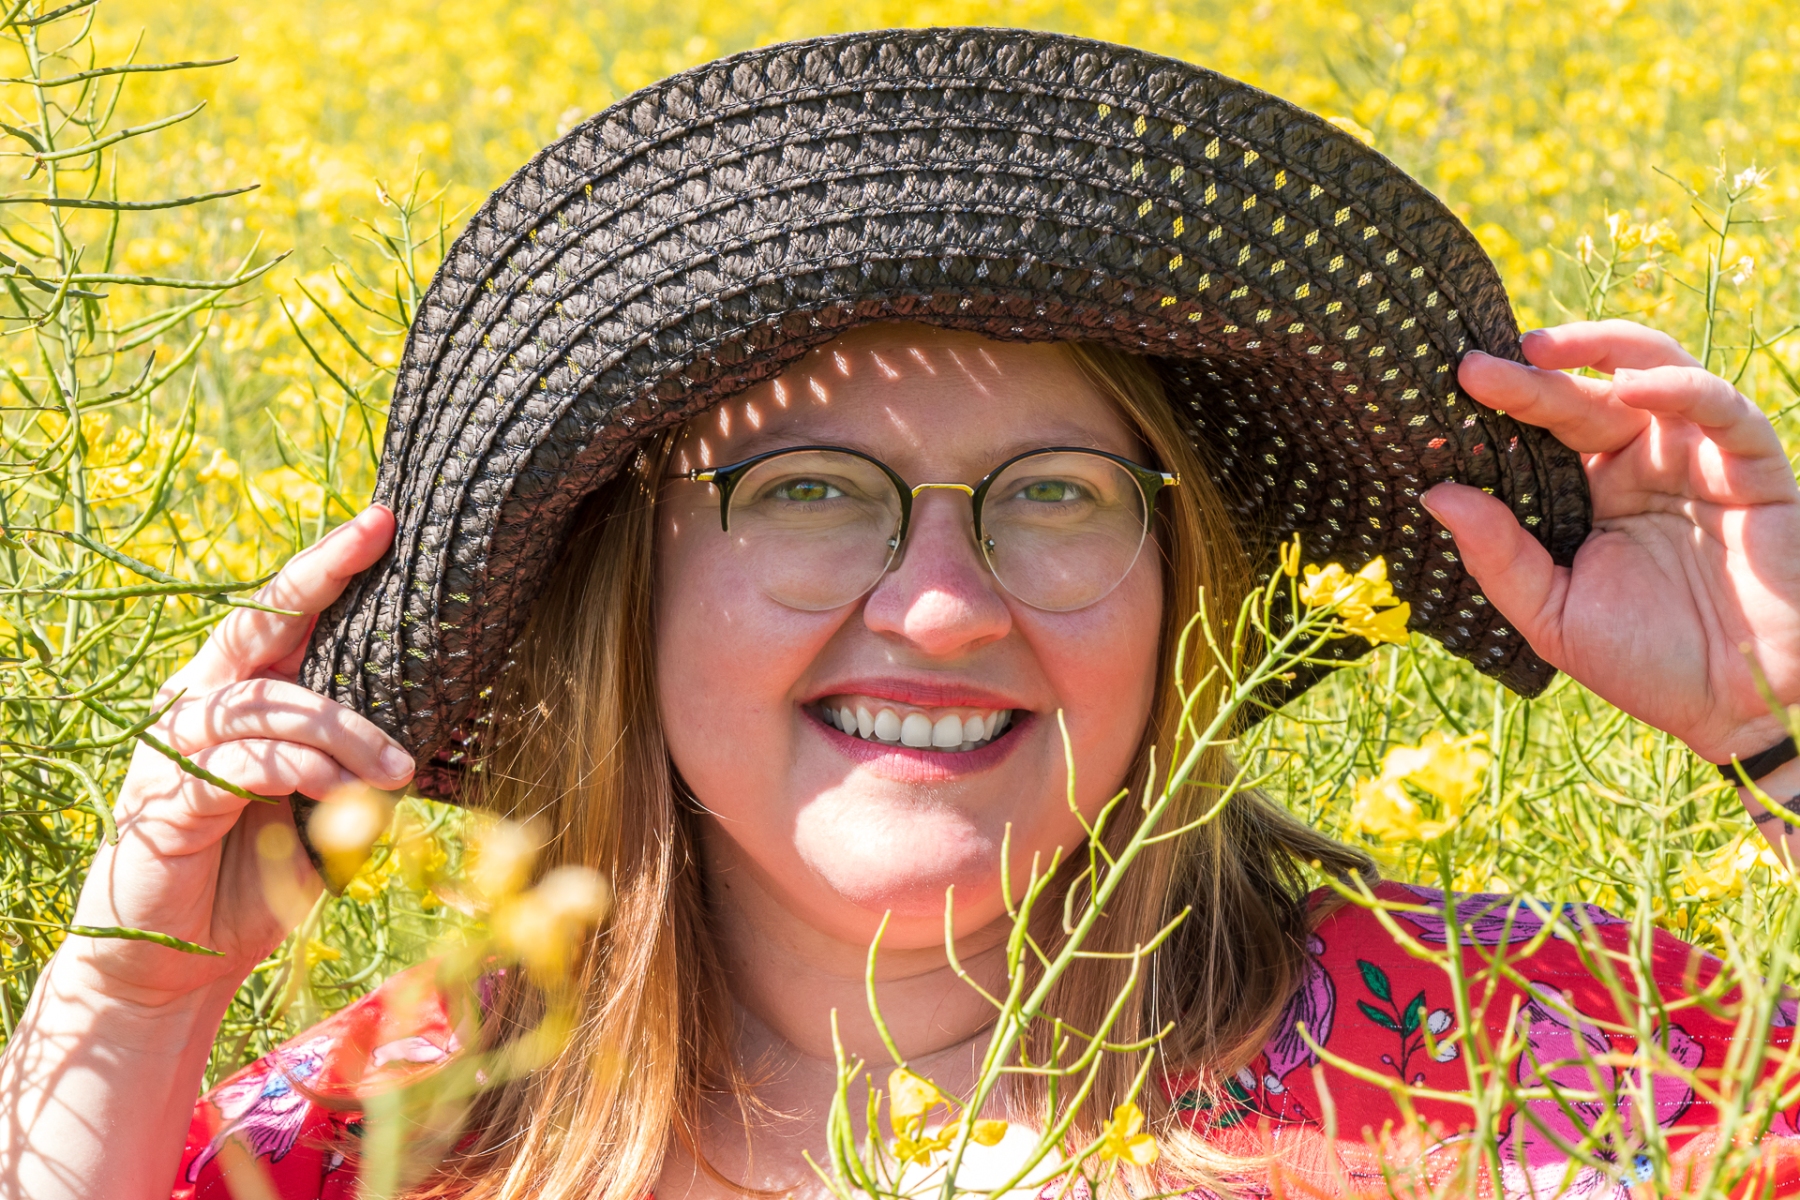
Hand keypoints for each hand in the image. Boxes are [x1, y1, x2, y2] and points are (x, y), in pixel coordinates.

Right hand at [58, 505, 410, 1012]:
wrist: (175, 961)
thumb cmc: (255, 875)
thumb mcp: (321, 806)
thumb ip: (352, 756)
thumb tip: (430, 719)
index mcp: (238, 693)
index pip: (281, 613)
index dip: (327, 564)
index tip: (382, 519)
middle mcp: (199, 702)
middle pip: (259, 623)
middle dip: (321, 576)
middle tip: (378, 540)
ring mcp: (176, 746)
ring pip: (270, 703)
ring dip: (344, 730)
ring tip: (398, 768)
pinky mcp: (169, 796)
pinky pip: (245, 763)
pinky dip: (302, 771)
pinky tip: (344, 793)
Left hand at [1424, 320, 1799, 764]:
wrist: (1737, 709)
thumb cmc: (1645, 664)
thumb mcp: (1552, 614)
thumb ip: (1498, 557)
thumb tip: (1434, 495)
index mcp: (1590, 494)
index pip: (1541, 434)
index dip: (1499, 410)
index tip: (1445, 396)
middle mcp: (1642, 466)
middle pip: (1581, 399)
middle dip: (1528, 379)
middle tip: (1472, 369)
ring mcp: (1698, 461)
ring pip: (1653, 373)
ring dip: (1601, 349)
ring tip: (1539, 351)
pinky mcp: (1755, 470)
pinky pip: (1723, 411)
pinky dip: (1680, 387)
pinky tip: (1631, 386)